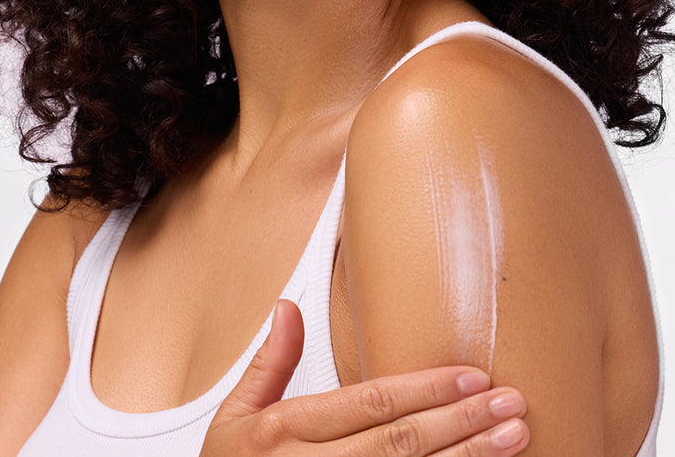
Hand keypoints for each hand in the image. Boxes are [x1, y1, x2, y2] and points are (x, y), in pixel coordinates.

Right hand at [200, 300, 528, 454]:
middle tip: (511, 403)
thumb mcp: (236, 418)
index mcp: (286, 431)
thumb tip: (289, 306)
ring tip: (512, 439)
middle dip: (462, 421)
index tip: (471, 373)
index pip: (370, 403)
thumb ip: (270, 364)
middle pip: (402, 443)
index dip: (425, 388)